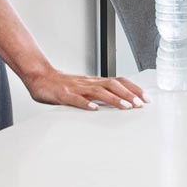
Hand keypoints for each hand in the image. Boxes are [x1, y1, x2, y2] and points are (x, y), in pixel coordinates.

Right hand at [25, 69, 148, 110]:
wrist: (40, 77)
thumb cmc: (63, 85)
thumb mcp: (84, 88)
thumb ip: (99, 94)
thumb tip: (117, 103)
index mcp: (94, 82)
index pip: (118, 82)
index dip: (133, 89)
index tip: (146, 98)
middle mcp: (89, 83)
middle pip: (113, 85)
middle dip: (129, 94)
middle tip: (141, 104)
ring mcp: (76, 88)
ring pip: (98, 92)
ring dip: (114, 98)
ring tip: (126, 106)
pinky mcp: (63, 94)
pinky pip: (76, 99)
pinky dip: (85, 103)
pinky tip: (94, 109)